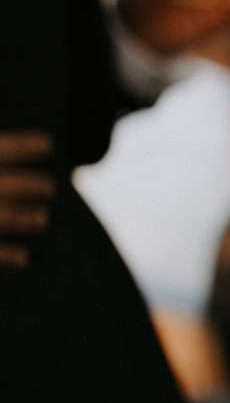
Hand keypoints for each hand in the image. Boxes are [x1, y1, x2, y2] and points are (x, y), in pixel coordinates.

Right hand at [0, 131, 54, 267]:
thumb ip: (0, 158)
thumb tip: (44, 152)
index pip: (0, 149)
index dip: (23, 145)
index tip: (48, 143)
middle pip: (2, 184)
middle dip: (28, 184)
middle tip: (51, 187)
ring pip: (0, 217)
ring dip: (22, 218)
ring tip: (43, 219)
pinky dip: (8, 256)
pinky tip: (26, 259)